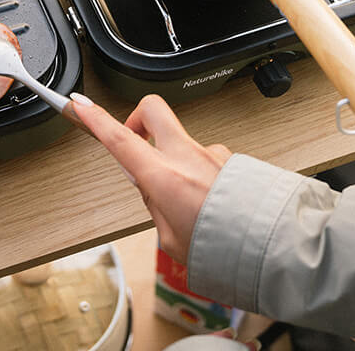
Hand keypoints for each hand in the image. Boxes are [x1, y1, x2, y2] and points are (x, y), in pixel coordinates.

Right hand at [70, 93, 231, 262]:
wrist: (274, 249)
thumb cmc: (226, 251)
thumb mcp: (171, 239)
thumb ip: (155, 205)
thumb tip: (148, 186)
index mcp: (165, 177)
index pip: (119, 139)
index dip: (95, 118)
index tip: (80, 104)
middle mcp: (188, 157)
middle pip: (152, 109)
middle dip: (137, 116)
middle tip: (134, 137)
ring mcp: (212, 154)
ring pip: (180, 138)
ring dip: (173, 157)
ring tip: (185, 197)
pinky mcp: (231, 160)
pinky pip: (205, 157)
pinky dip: (199, 173)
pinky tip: (209, 200)